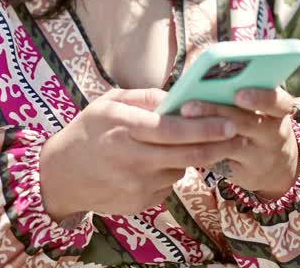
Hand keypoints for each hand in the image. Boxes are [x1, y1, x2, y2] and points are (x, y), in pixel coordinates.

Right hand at [39, 88, 240, 219]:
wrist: (61, 176)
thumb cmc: (87, 131)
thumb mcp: (109, 103)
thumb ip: (145, 97)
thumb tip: (179, 97)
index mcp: (123, 127)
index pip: (172, 129)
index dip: (204, 127)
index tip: (228, 122)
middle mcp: (131, 158)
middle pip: (186, 155)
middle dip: (218, 145)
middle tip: (237, 136)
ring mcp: (136, 184)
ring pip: (180, 169)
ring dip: (192, 157)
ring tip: (189, 145)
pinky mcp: (139, 202)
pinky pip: (168, 184)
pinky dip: (171, 171)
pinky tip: (158, 163)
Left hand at [179, 87, 299, 200]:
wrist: (275, 165)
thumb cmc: (257, 122)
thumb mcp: (261, 107)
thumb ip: (238, 91)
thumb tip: (200, 73)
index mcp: (278, 112)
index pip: (279, 103)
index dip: (261, 98)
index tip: (238, 94)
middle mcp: (273, 135)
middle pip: (247, 123)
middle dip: (216, 112)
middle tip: (188, 106)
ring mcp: (259, 157)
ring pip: (231, 146)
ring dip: (204, 135)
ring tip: (180, 125)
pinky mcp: (243, 175)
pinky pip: (220, 163)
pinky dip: (201, 151)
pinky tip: (181, 143)